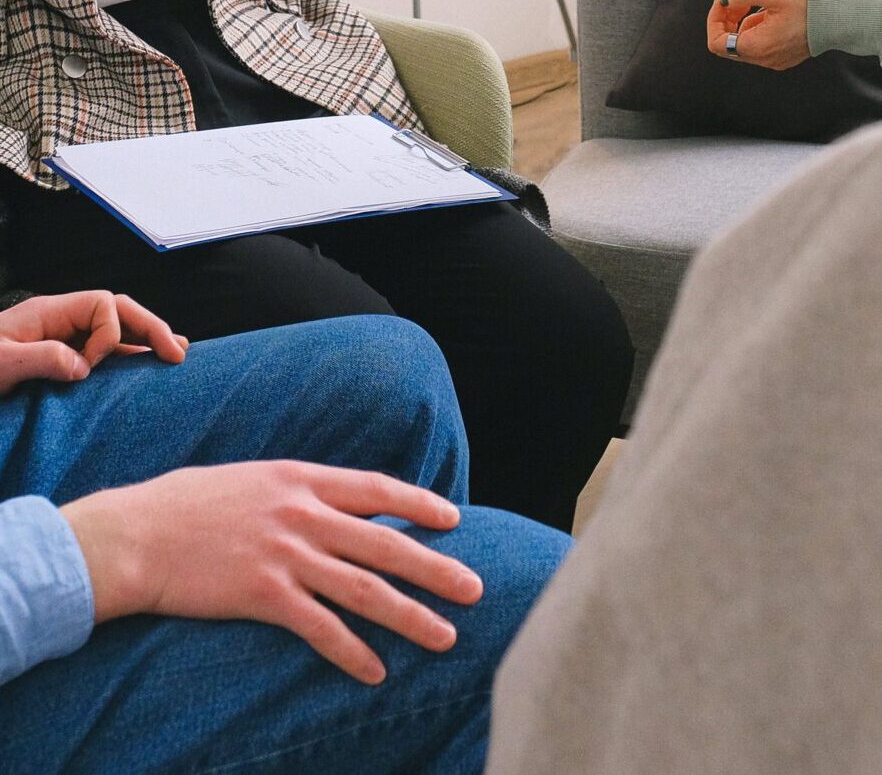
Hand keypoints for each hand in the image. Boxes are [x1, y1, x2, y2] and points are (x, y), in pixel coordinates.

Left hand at [0, 291, 186, 395]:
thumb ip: (40, 357)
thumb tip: (84, 365)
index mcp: (49, 313)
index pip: (102, 304)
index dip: (109, 332)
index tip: (90, 368)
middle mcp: (61, 322)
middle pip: (119, 312)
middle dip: (150, 328)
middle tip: (177, 353)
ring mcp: (63, 342)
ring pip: (116, 333)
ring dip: (146, 342)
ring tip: (177, 355)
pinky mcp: (61, 364)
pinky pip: (103, 356)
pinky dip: (129, 360)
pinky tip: (147, 370)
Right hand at [62, 462, 481, 684]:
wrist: (138, 534)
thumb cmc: (189, 504)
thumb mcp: (253, 479)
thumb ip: (297, 491)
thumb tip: (332, 504)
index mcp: (302, 478)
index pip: (378, 488)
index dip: (419, 504)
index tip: (454, 519)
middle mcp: (303, 513)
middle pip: (385, 542)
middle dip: (436, 567)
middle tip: (475, 588)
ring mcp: (286, 554)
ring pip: (365, 588)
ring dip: (409, 615)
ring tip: (444, 636)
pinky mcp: (263, 595)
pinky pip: (320, 628)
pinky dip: (351, 651)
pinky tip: (375, 671)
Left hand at [707, 0, 811, 69]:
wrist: (839, 18)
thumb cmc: (807, 5)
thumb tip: (726, 0)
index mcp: (757, 47)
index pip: (717, 43)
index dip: (714, 20)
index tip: (723, 1)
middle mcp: (763, 59)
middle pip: (729, 43)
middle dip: (728, 19)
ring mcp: (774, 60)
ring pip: (745, 43)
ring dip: (744, 22)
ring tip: (761, 4)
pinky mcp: (783, 57)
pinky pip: (760, 44)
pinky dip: (757, 28)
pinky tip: (771, 13)